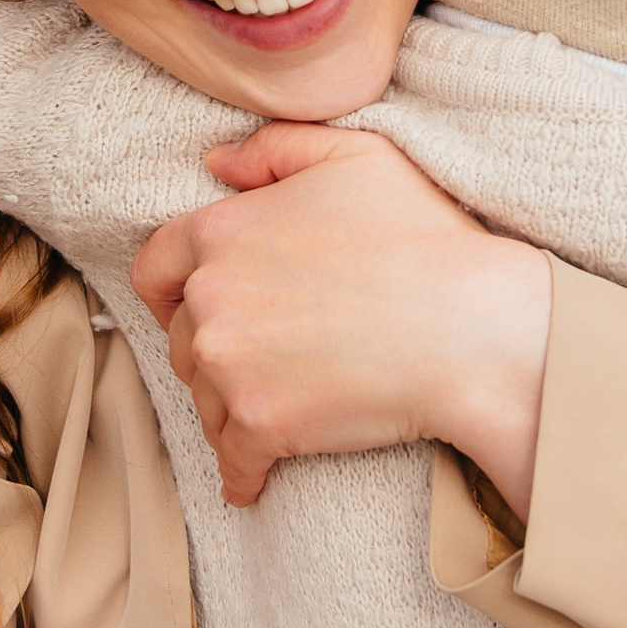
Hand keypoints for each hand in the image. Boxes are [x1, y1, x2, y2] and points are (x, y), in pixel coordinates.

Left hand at [131, 123, 551, 510]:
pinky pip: (231, 460)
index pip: (155, 267)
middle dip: (212, 349)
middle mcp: (209, 298)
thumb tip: (217, 164)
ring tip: (272, 410)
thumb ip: (276, 147)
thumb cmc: (423, 237)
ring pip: (204, 399)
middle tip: (258, 359)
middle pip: (182, 337)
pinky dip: (240, 473)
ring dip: (228, 408)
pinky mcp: (257, 424)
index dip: (172, 291)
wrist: (471, 327)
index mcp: (220, 231)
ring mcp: (228, 365)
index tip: (191, 310)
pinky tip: (252, 480)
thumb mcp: (356, 156)